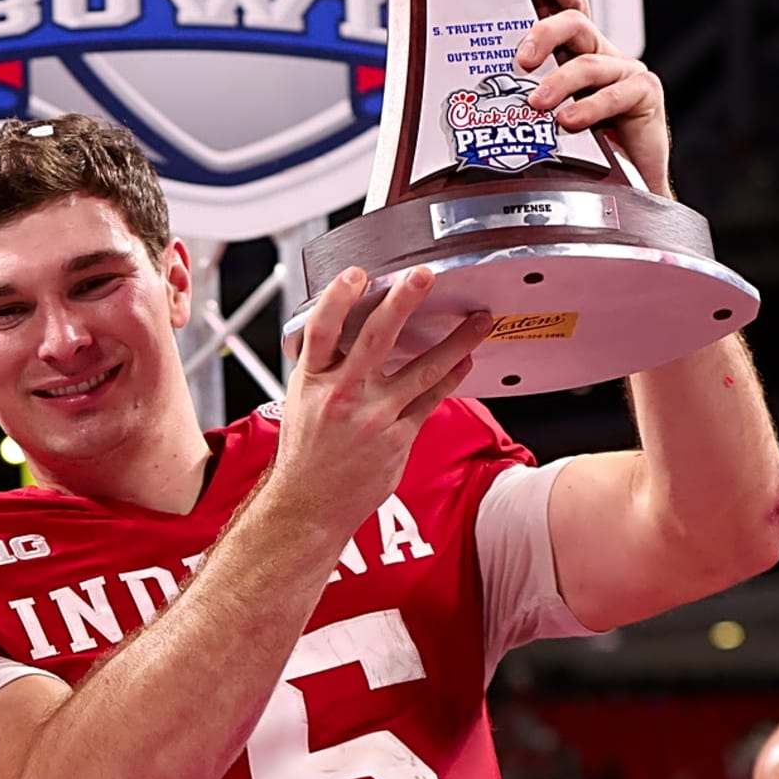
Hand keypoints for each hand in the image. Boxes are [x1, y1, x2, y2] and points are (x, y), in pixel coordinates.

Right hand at [273, 266, 491, 533]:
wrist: (310, 504)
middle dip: (403, 301)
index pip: (322, 330)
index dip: (338, 298)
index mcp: (311, 382)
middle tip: (425, 275)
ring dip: (456, 341)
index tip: (358, 274)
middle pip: (376, 338)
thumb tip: (339, 332)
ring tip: (479, 319)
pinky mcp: (398, 437)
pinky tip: (466, 359)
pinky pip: (432, 399)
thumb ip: (322, 367)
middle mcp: (342, 395)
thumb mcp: (299, 401)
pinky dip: (451, 376)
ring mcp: (373, 416)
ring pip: (421, 369)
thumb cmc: (306, 453)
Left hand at [518, 0, 671, 196]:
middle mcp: (601, 58)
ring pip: (589, 64)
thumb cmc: (580, 153)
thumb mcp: (542, 124)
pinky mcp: (644, 95)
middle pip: (576, 25)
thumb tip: (468, 106)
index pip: (568, 12)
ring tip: (539, 105)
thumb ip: (519, 107)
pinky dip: (590, 108)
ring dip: (559, 83)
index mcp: (576, 57)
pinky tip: (571, 121)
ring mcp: (624, 74)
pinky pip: (616, 93)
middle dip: (544, 35)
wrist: (622, 186)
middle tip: (521, 62)